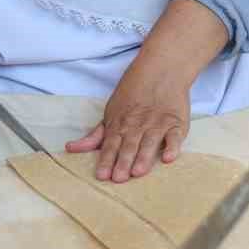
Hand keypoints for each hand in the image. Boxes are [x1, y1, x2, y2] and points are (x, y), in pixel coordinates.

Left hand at [66, 54, 191, 181]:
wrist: (162, 71)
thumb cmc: (134, 93)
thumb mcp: (111, 112)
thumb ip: (96, 135)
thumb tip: (71, 148)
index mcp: (120, 124)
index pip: (111, 144)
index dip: (106, 160)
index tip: (102, 175)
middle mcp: (138, 125)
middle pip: (130, 145)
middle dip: (124, 161)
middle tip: (119, 178)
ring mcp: (158, 123)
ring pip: (150, 142)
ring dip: (144, 157)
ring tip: (138, 172)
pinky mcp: (177, 123)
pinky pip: (175, 136)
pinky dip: (173, 146)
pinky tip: (169, 158)